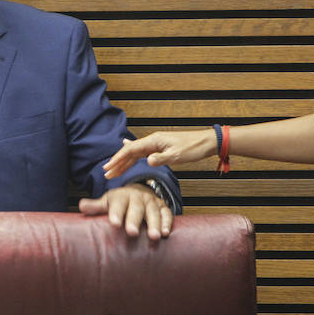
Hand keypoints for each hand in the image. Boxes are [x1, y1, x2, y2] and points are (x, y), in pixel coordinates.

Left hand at [79, 183, 171, 239]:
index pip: (118, 204)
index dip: (116, 213)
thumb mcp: (107, 202)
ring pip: (153, 212)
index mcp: (121, 196)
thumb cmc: (119, 202)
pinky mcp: (162, 207)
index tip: (114, 224)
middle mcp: (137, 198)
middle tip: (132, 233)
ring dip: (154, 224)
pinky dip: (167, 222)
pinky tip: (166, 233)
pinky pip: (166, 213)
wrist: (138, 191)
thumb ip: (96, 206)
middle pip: (136, 209)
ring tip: (154, 237)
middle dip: (134, 220)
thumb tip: (82, 206)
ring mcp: (151, 202)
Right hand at [103, 130, 217, 178]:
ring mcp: (155, 145)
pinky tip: (127, 158)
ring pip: (135, 154)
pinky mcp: (159, 149)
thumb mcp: (177, 155)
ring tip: (113, 171)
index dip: (118, 159)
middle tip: (107, 173)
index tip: (109, 168)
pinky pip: (141, 155)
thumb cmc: (193, 148)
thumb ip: (161, 158)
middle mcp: (152, 141)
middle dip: (117, 163)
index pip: (130, 150)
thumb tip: (147, 161)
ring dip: (124, 163)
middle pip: (129, 152)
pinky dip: (132, 159)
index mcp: (154, 141)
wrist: (206, 142)